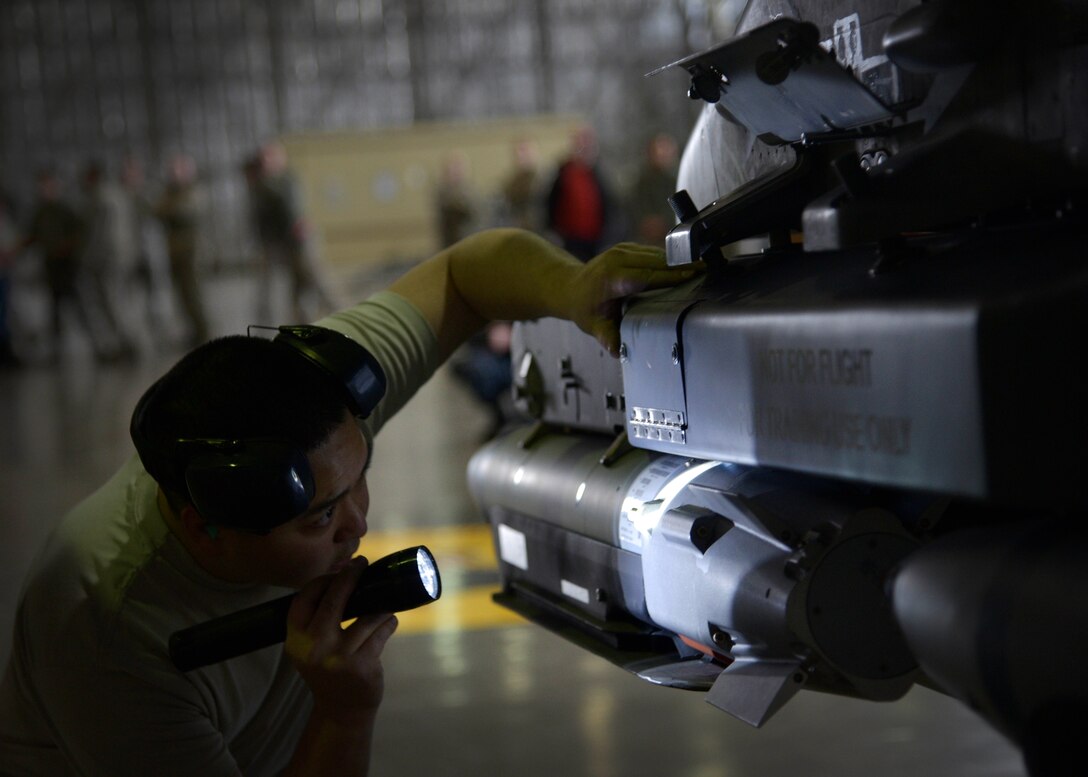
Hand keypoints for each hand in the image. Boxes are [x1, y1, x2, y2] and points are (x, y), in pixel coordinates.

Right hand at [285, 557, 397, 725]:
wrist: (340, 710)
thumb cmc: (328, 668)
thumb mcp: (311, 646)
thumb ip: (317, 619)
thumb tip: (341, 577)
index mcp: (296, 639)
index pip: (305, 598)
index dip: (324, 580)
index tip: (340, 569)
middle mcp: (314, 647)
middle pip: (335, 599)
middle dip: (350, 577)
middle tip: (361, 565)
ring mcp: (339, 656)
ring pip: (366, 615)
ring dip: (379, 606)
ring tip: (384, 604)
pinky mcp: (362, 664)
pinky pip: (381, 632)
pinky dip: (388, 623)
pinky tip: (390, 621)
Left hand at [566, 242, 702, 355]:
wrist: (569, 286)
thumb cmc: (583, 306)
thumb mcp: (593, 325)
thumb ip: (607, 336)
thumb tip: (617, 350)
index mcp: (612, 278)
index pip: (647, 276)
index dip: (671, 276)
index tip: (691, 276)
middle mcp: (618, 260)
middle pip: (657, 261)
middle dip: (682, 265)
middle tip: (706, 270)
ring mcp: (622, 251)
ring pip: (657, 254)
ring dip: (678, 260)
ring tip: (701, 266)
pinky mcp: (628, 248)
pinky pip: (653, 252)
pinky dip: (669, 258)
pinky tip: (685, 264)